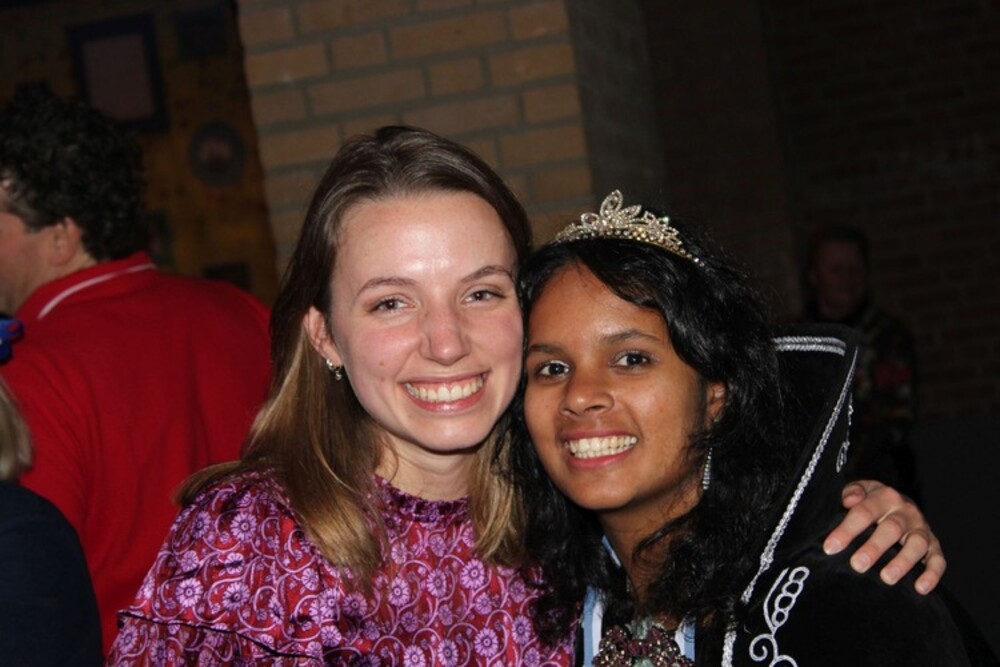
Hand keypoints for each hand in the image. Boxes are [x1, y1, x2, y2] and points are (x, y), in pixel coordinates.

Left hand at [823, 480, 943, 593]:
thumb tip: (848, 501)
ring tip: (887, 578)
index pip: (864, 512)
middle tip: (857, 565)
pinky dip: (932, 574)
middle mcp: (906, 511)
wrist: (899, 502)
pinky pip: (938, 560)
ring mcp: (922, 528)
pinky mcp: (934, 545)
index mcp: (885, 496)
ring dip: (903, 562)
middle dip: (874, 548)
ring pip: (917, 545)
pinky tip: (920, 588)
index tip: (831, 548)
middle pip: (891, 529)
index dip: (847, 530)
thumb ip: (851, 492)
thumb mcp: (861, 490)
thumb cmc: (872, 501)